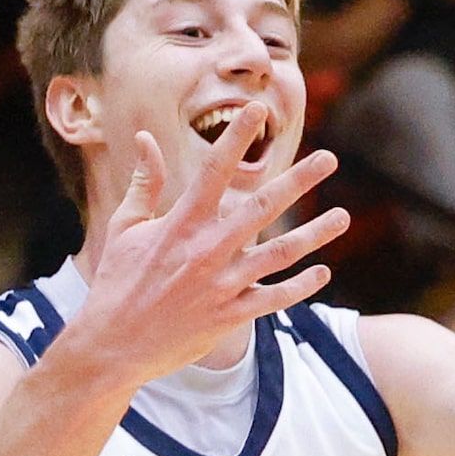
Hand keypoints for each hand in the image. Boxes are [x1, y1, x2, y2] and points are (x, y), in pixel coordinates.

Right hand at [70, 105, 349, 390]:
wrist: (112, 344)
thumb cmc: (117, 281)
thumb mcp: (125, 227)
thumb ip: (145, 183)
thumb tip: (146, 138)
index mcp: (180, 224)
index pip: (214, 171)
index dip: (236, 138)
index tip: (258, 111)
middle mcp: (206, 251)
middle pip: (262, 208)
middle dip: (298, 180)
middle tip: (329, 158)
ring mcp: (221, 286)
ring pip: (280, 255)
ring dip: (315, 235)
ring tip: (342, 217)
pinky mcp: (228, 318)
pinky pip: (274, 300)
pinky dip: (300, 287)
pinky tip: (322, 272)